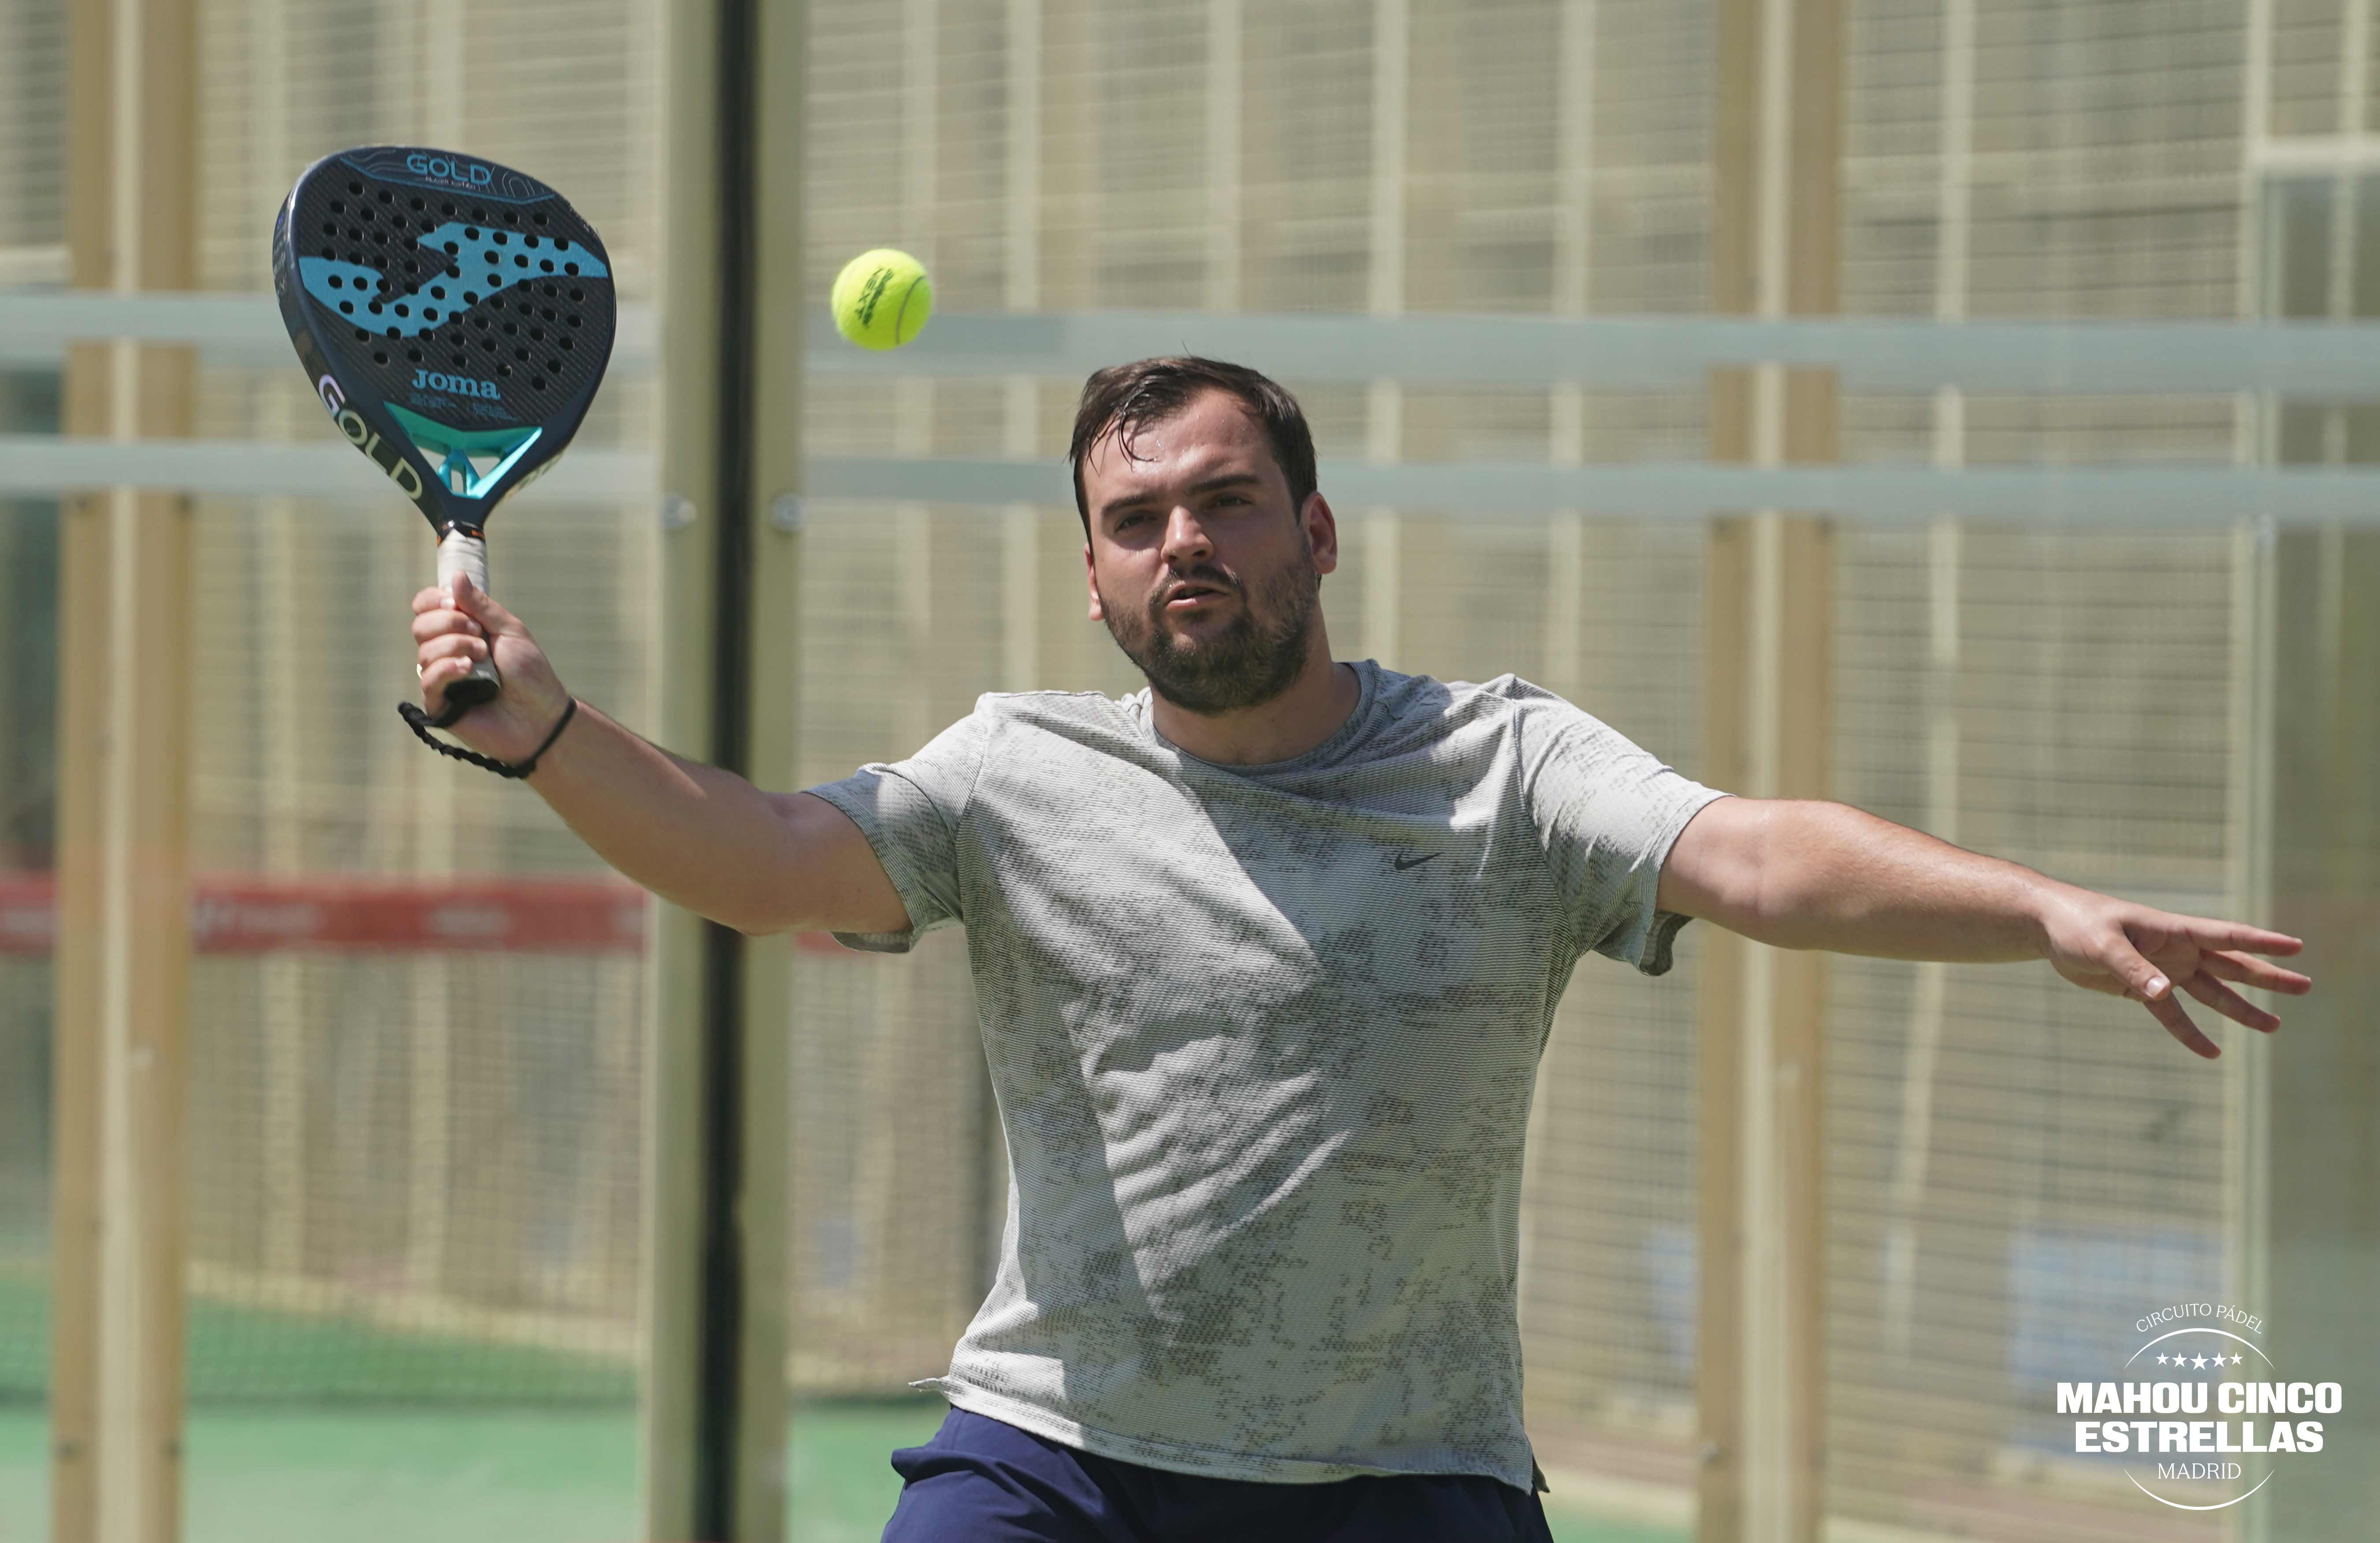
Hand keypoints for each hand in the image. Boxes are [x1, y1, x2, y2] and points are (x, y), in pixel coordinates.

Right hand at [409, 573, 573, 764]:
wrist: (542, 717)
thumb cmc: (531, 675)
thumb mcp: (510, 631)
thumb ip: (481, 606)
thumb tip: (455, 576)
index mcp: (460, 631)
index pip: (425, 607)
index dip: (433, 600)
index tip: (454, 602)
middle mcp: (446, 653)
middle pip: (420, 626)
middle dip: (450, 622)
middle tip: (481, 635)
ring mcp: (441, 679)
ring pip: (424, 651)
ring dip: (456, 646)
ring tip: (484, 658)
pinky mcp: (440, 705)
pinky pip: (427, 679)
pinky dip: (446, 668)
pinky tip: (467, 670)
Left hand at [2037, 887, 2311, 1057]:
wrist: (2049, 928)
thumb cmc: (2078, 924)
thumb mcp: (2104, 945)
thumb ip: (2133, 969)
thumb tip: (2164, 993)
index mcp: (2173, 931)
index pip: (2226, 936)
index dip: (2261, 941)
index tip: (2296, 946)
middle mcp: (2176, 950)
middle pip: (2230, 966)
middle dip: (2267, 977)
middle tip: (2304, 986)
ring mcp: (2163, 970)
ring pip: (2211, 992)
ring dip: (2241, 1009)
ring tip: (2274, 1026)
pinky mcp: (2142, 989)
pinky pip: (2173, 1015)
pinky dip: (2190, 1033)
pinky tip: (2212, 1052)